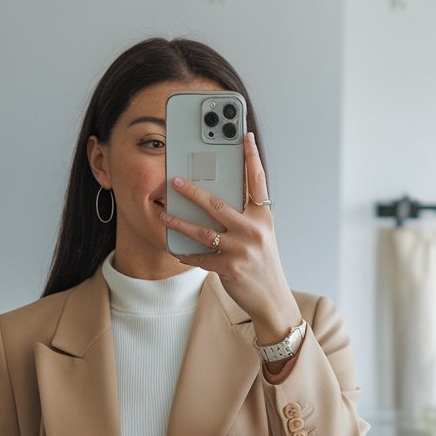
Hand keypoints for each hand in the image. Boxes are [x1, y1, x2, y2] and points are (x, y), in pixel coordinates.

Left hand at [159, 132, 300, 344]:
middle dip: (192, 191)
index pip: (257, 181)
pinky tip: (175, 249)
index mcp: (263, 216)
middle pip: (217, 204)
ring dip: (179, 222)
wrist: (272, 299)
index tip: (244, 136)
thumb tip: (215, 199)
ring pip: (202, 231)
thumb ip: (245, 216)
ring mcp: (241, 249)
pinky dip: (186, 253)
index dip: (251, 157)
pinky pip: (200, 257)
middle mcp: (253, 230)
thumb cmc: (262, 263)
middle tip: (174, 180)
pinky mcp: (230, 268)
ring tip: (164, 214)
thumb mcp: (261, 235)